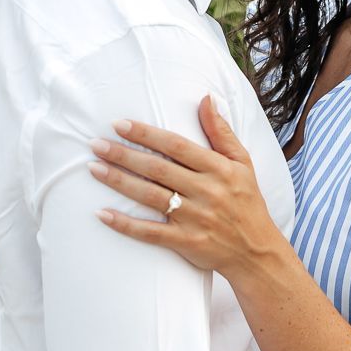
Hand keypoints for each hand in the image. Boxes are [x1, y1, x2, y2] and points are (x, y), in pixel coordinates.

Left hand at [90, 96, 284, 276]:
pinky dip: (126, 224)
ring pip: (150, 197)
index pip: (176, 146)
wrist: (257, 252)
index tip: (119, 124)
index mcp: (219, 168)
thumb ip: (221, 131)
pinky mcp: (186, 243)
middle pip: (158, 170)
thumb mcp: (243, 163)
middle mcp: (206, 191)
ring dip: (119, 182)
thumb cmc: (248, 201)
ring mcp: (195, 219)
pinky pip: (150, 233)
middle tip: (96, 144)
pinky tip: (103, 214)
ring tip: (94, 169)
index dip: (146, 135)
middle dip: (124, 155)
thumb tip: (206, 98)